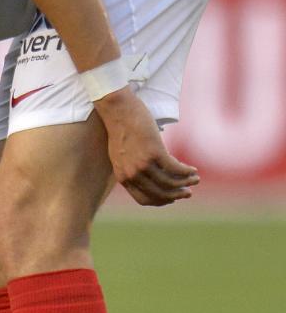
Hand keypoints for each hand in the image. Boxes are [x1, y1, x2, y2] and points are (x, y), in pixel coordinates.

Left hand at [95, 89, 198, 205]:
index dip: (161, 201)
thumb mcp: (122, 154)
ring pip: (170, 183)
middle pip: (159, 194)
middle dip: (177, 195)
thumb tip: (151, 176)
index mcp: (123, 176)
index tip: (173, 198)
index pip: (144, 199)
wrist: (117, 111)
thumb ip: (131, 168)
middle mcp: (132, 174)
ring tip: (195, 179)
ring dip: (186, 183)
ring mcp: (142, 164)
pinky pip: (175, 168)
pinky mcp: (154, 152)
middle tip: (188, 192)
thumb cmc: (121, 129)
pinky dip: (187, 171)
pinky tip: (193, 169)